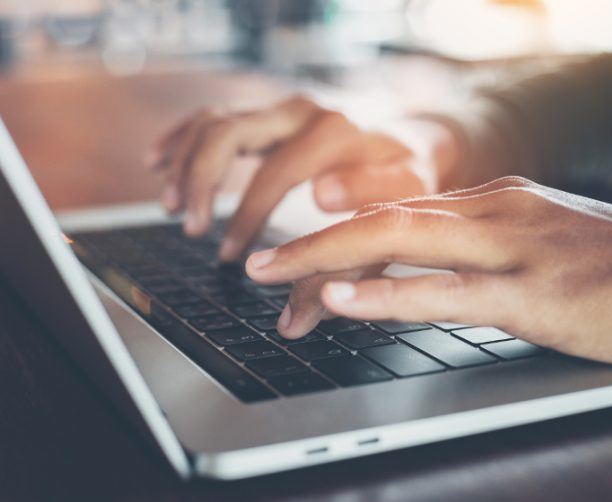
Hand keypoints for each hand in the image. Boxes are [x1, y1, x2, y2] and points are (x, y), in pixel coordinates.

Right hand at [147, 96, 460, 259]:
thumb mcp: (403, 201)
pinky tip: (162, 160)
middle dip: (200, 181)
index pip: (271, 175)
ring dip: (184, 160)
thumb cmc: (412, 175)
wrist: (421, 136)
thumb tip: (315, 226)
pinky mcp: (275, 109)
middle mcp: (303, 111)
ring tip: (170, 204)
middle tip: (191, 227)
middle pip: (227, 133)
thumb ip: (362, 223)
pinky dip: (185, 136)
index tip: (230, 256)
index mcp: (333, 133)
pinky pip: (219, 114)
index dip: (244, 219)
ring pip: (216, 119)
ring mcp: (285, 106)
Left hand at [245, 177, 611, 368]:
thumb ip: (487, 249)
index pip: (397, 212)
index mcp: (495, 202)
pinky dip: (388, 294)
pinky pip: (445, 292)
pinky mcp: (535, 296)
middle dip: (310, 241)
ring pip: (399, 244)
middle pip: (382, 219)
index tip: (296, 260)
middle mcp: (495, 214)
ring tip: (272, 283)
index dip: (338, 234)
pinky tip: (342, 296)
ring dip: (327, 262)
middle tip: (256, 267)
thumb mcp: (545, 245)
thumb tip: (430, 268)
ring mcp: (514, 251)